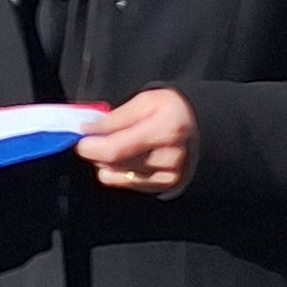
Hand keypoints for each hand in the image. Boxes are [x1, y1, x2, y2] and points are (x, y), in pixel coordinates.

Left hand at [78, 85, 199, 194]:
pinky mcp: (167, 185)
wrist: (205, 126)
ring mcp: (169, 174)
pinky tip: (128, 159)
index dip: (91, 147)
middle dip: (98, 152)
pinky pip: (130, 183)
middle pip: (115, 164)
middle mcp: (169, 157)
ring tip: (120, 145)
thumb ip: (115, 117)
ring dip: (109, 162)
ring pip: (120, 175)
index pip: (115, 149)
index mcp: (164, 129)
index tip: (81, 139)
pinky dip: (121, 172)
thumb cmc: (173, 110)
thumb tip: (88, 130)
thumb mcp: (146, 101)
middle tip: (99, 138)